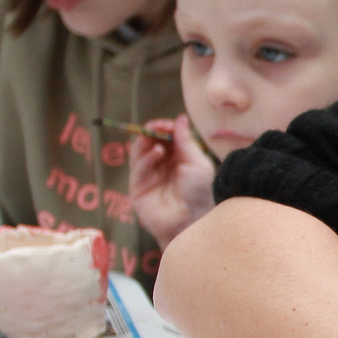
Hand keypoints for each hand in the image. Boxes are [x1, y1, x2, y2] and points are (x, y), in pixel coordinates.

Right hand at [128, 116, 216, 246]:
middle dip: (151, 132)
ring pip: (139, 152)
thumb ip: (185, 141)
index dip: (163, 128)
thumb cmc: (200, 192)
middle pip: (148, 142)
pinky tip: (156, 152)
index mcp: (177, 158)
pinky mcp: (138, 188)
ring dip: (145, 142)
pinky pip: (138, 168)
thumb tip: (180, 118)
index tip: (165, 124)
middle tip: (154, 127)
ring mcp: (148, 176)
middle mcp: (161, 165)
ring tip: (155, 140)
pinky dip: (145, 157)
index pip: (165, 137)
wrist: (193, 220)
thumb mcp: (196, 162)